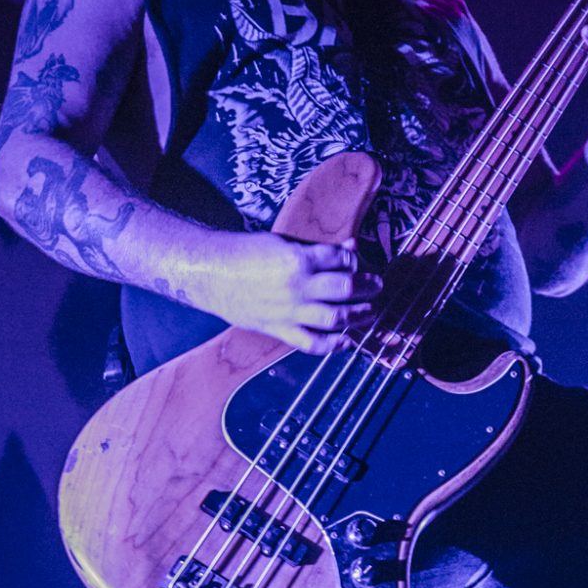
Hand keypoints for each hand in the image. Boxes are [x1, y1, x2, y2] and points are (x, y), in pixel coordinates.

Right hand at [203, 231, 382, 354]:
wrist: (211, 273)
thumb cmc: (246, 253)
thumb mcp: (283, 242)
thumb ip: (318, 248)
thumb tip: (351, 247)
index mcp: (298, 258)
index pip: (343, 260)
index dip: (357, 260)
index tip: (361, 263)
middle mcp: (297, 286)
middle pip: (347, 289)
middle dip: (368, 287)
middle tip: (376, 286)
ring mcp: (289, 311)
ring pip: (336, 318)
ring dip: (360, 316)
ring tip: (370, 312)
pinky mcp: (280, 329)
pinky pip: (313, 343)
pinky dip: (334, 345)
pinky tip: (348, 341)